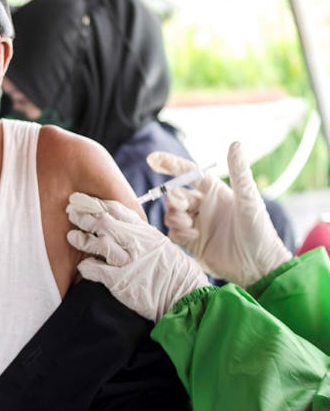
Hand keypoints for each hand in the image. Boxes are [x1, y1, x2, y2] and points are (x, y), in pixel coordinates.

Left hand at [66, 192, 208, 321]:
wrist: (185, 296)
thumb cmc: (174, 272)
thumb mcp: (160, 245)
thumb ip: (140, 235)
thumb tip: (121, 226)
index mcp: (145, 232)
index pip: (117, 210)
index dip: (97, 204)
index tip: (82, 200)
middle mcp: (136, 243)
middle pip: (105, 223)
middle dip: (84, 216)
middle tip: (71, 214)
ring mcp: (128, 262)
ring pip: (100, 243)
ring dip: (82, 239)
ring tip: (72, 236)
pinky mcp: (121, 281)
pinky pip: (96, 269)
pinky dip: (86, 267)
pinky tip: (82, 266)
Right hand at [147, 141, 291, 287]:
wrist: (258, 267)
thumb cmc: (259, 231)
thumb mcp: (249, 199)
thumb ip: (239, 172)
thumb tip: (235, 143)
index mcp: (214, 191)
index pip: (188, 173)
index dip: (170, 165)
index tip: (152, 160)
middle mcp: (203, 205)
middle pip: (175, 195)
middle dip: (174, 199)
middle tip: (183, 208)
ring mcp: (196, 223)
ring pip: (171, 213)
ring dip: (174, 217)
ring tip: (189, 225)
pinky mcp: (192, 242)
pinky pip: (173, 232)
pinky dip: (178, 232)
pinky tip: (193, 237)